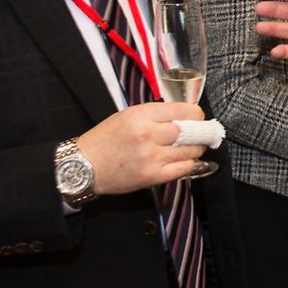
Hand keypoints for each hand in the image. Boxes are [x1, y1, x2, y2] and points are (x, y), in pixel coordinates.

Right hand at [76, 101, 207, 194]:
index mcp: (140, 115)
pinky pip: (183, 169)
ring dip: (197, 148)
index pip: (181, 111)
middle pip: (190, 131)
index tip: (198, 116)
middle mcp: (148, 134)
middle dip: (201, 131)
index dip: (196, 114)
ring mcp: (151, 157)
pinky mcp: (152, 176)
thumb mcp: (126, 116)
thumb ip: (154, 115)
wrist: (84, 166)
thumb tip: (182, 115)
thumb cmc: (104, 139)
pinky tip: (191, 161)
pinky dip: (191, 164)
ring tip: (196, 146)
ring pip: (190, 151)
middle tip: (204, 132)